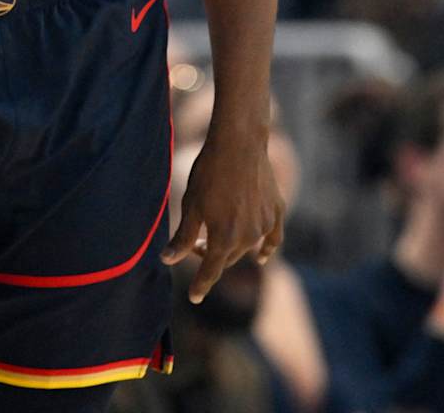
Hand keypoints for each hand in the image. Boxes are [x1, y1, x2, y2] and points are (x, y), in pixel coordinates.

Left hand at [165, 120, 285, 302]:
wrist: (239, 144)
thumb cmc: (209, 173)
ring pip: (246, 248)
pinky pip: (273, 238)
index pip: (210, 272)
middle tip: (194, 244)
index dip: (201, 286)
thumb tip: (167, 260)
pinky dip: (266, 249)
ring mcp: (264, 225)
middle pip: (226, 258)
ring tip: (215, 237)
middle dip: (209, 257)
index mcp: (223, 239)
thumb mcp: (190, 205)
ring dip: (230, 248)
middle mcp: (247, 238)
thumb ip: (182, 237)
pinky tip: (261, 257)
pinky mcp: (276, 211)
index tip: (194, 298)